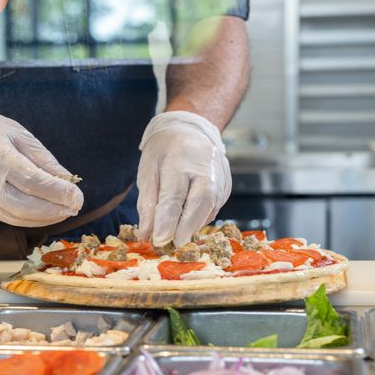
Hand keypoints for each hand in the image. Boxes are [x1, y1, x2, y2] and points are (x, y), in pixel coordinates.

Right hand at [0, 95, 82, 226]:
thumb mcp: (19, 135)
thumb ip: (44, 160)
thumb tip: (68, 182)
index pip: (33, 182)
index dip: (58, 193)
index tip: (77, 196)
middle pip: (25, 207)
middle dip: (54, 210)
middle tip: (74, 206)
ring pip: (16, 218)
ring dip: (44, 218)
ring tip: (63, 210)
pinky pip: (7, 218)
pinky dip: (29, 218)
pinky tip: (44, 212)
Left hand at [137, 111, 230, 246]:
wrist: (190, 129)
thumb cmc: (164, 151)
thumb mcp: (147, 171)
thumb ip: (148, 204)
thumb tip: (147, 234)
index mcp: (180, 159)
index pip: (174, 196)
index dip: (166, 222)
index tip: (159, 241)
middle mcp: (205, 167)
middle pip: (199, 202)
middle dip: (185, 228)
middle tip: (173, 245)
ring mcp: (220, 175)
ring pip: (209, 208)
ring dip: (193, 226)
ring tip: (177, 237)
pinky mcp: (227, 185)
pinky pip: (214, 207)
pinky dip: (200, 219)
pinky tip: (188, 223)